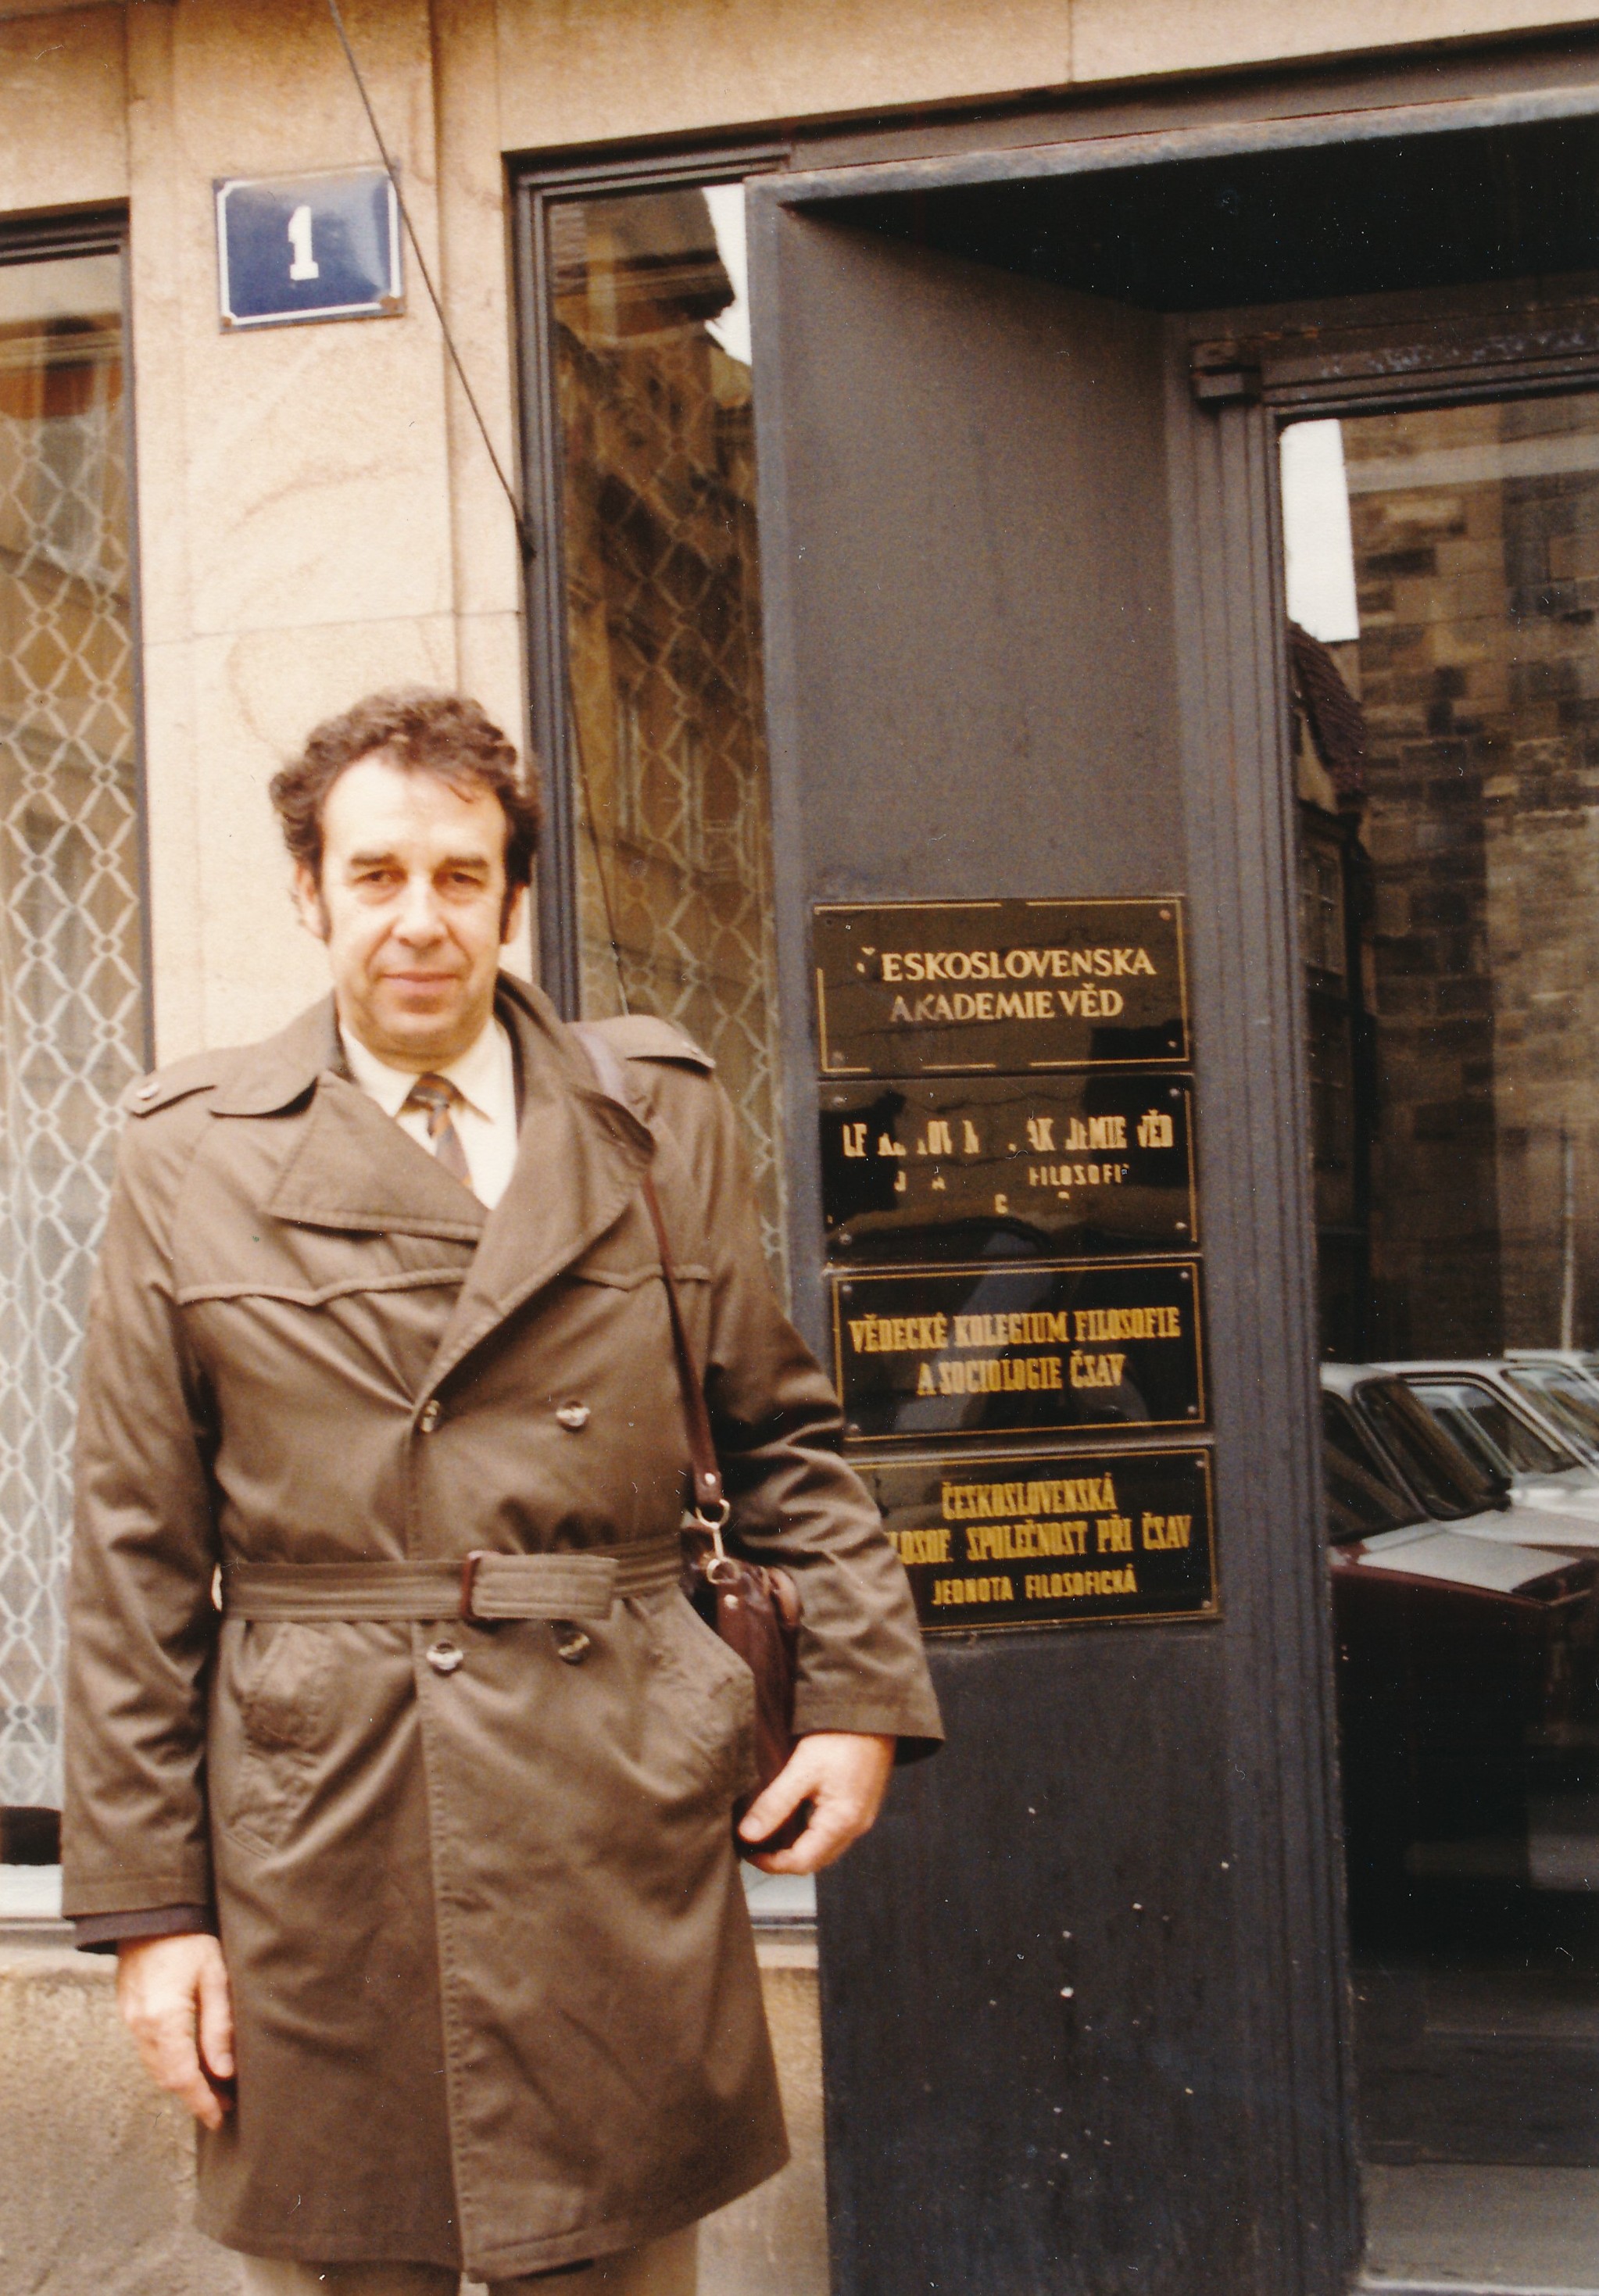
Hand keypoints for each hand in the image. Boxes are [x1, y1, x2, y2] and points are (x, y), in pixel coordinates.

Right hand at [116, 1932, 234, 2130]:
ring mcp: (131, 2020)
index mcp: (164, 2020)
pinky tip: (190, 2060)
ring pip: (155, 2067)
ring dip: (181, 2081)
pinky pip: (148, 2050)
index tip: (219, 2117)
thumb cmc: (190, 1939)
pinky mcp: (129, 2012)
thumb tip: (225, 2072)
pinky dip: (169, 2062)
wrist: (151, 1912)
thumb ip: (219, 2027)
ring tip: (213, 2085)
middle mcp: (141, 2026)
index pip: (182, 2077)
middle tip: (224, 2103)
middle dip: (195, 2096)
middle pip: (166, 2078)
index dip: (201, 2102)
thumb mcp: (216, 1978)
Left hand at [739, 1730, 894, 1874]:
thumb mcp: (802, 1768)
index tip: (747, 1851)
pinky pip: (834, 1832)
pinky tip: (795, 1816)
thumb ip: (775, 1803)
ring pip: (825, 1848)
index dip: (771, 1863)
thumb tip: (748, 1834)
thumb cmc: (841, 1736)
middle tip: (755, 1845)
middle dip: (783, 1859)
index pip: (801, 1863)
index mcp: (842, 1822)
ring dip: (798, 1847)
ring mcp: (862, 1816)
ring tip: (770, 1831)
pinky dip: (811, 1833)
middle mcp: (856, 1826)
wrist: (875, 1712)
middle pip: (815, 1860)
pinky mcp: (862, 1804)